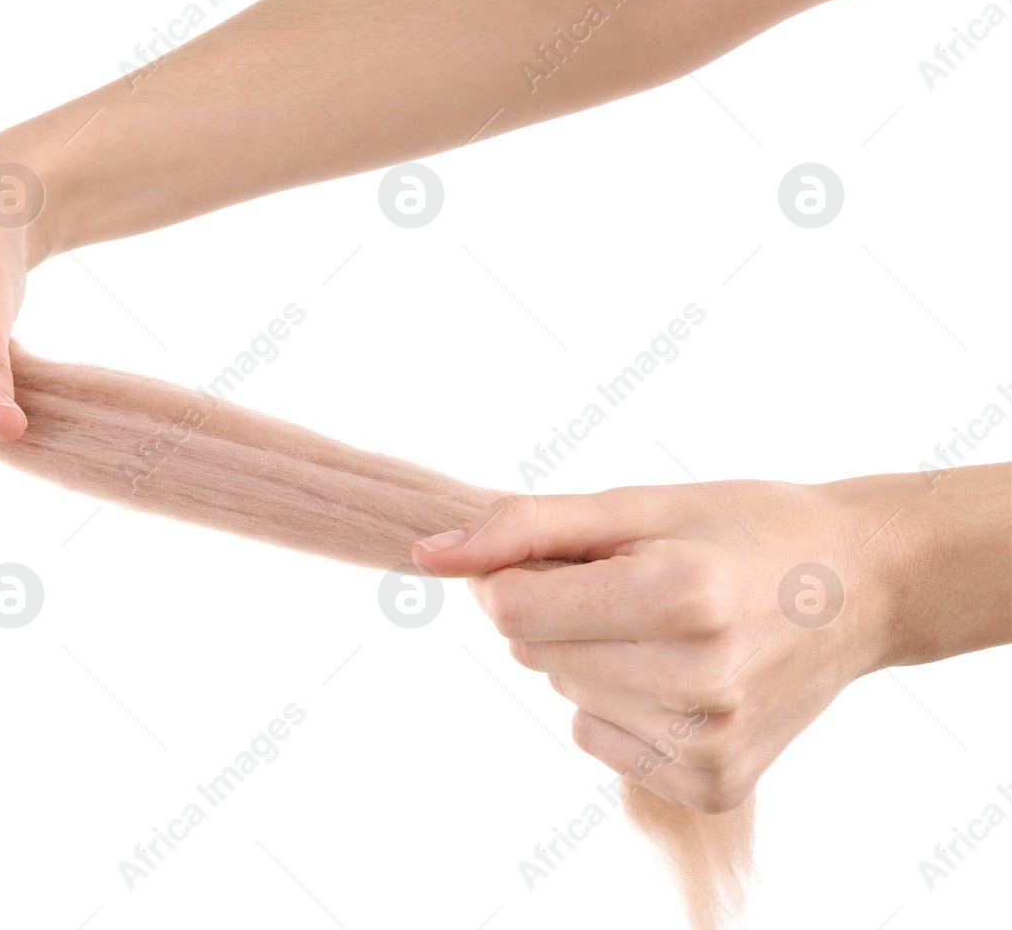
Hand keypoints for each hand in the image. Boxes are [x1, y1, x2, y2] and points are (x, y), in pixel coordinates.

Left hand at [411, 480, 907, 812]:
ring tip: (670, 625)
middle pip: (531, 652)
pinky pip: (596, 737)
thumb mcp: (634, 504)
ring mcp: (710, 741)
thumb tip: (428, 556)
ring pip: (562, 693)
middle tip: (639, 584)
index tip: (560, 555)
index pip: (511, 610)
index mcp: (679, 595)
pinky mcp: (714, 783)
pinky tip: (680, 673)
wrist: (860, 585)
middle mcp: (699, 679)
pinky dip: (617, 703)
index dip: (512, 576)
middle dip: (559, 611)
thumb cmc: (741, 529)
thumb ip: (522, 527)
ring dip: (591, 656)